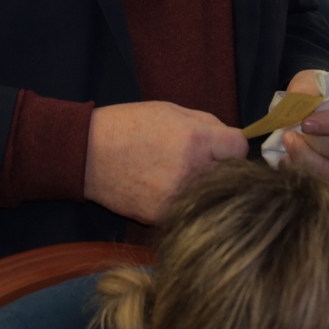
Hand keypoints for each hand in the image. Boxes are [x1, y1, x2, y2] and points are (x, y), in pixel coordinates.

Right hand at [83, 101, 247, 223]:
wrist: (88, 155)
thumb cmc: (129, 125)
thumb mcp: (171, 110)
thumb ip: (207, 124)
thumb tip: (231, 140)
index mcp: (196, 140)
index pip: (239, 148)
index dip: (230, 144)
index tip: (220, 145)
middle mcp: (192, 172)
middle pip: (231, 175)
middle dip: (220, 167)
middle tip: (200, 161)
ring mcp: (178, 199)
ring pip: (211, 196)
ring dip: (204, 187)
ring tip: (180, 175)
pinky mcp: (164, 217)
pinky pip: (189, 209)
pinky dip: (184, 201)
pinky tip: (166, 189)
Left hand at [280, 69, 328, 185]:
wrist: (321, 107)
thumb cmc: (319, 94)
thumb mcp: (312, 82)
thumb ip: (305, 90)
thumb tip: (296, 104)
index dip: (328, 124)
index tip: (304, 124)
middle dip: (311, 145)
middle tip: (288, 135)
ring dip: (306, 161)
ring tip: (288, 148)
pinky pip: (328, 184)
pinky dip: (305, 175)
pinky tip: (289, 162)